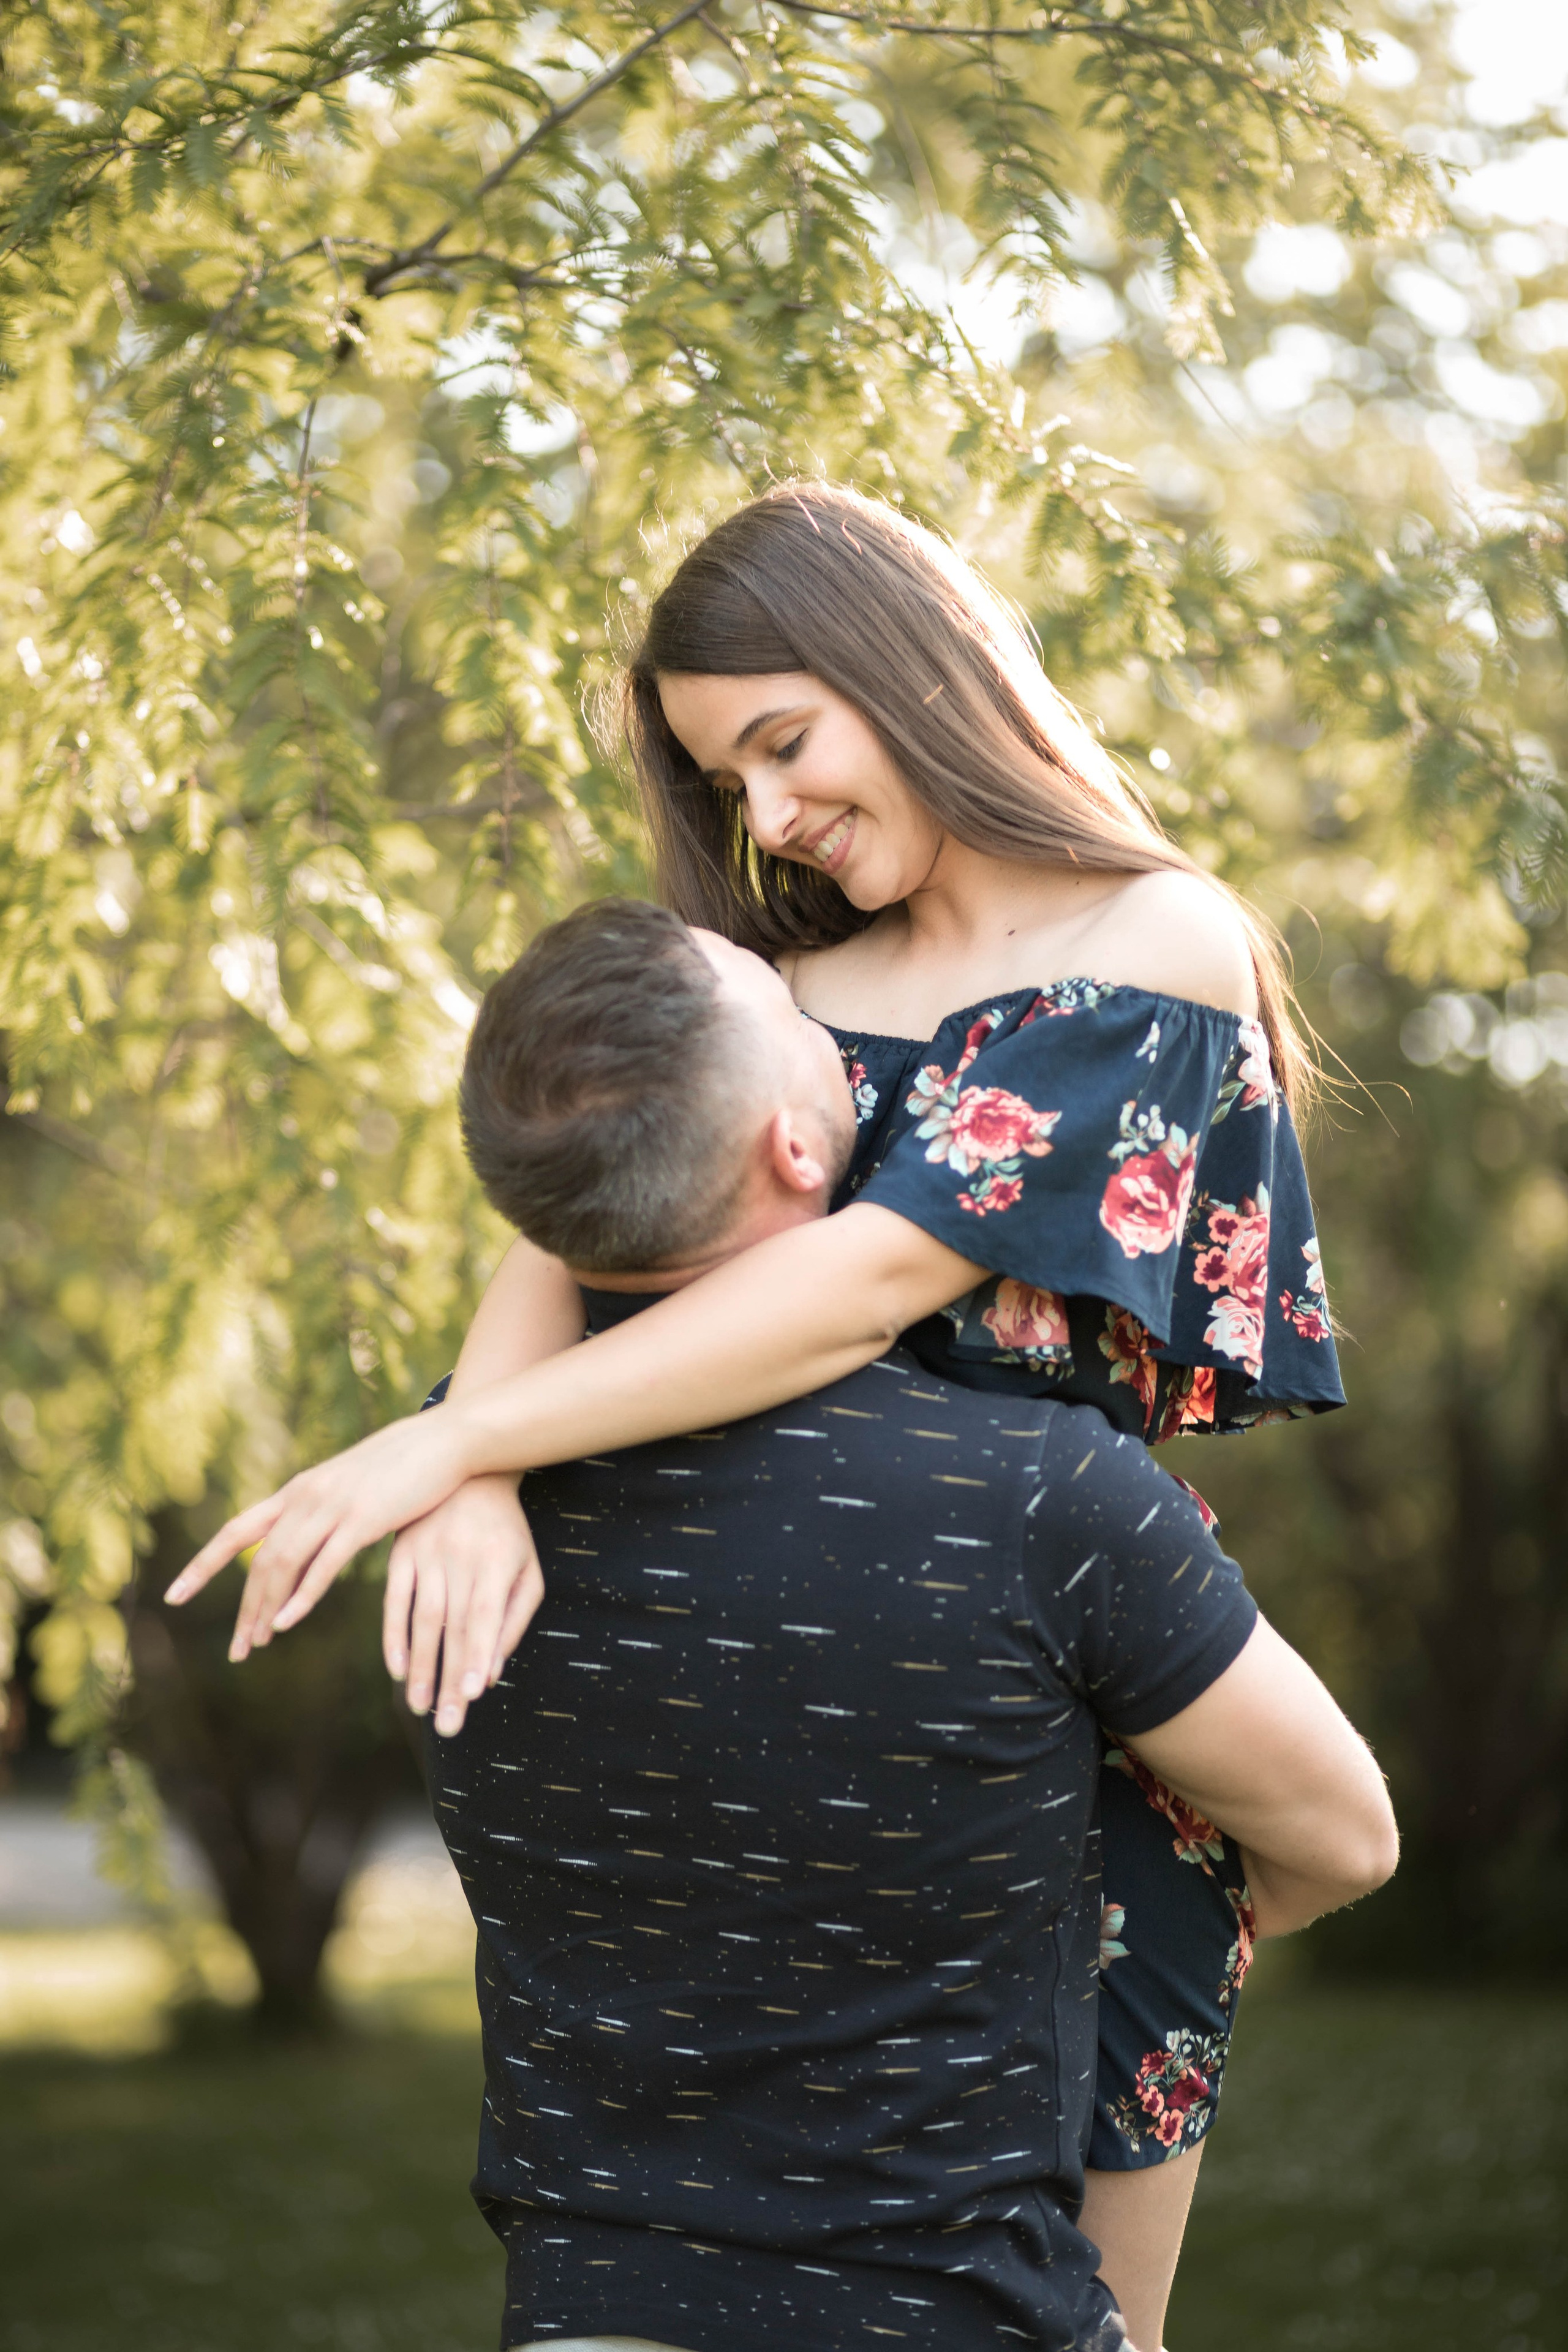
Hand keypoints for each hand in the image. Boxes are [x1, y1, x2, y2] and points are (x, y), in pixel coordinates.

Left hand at [164, 1404, 478, 1655]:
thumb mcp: (350, 1487)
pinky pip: (323, 1564)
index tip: (174, 1595)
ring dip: (267, 1608)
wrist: (444, 1441)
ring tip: (258, 1643)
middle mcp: (305, 1497)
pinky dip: (302, 1595)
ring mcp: (332, 1507)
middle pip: (258, 1559)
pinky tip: (288, 1621)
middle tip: (237, 1649)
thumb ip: (324, 1511)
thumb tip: (307, 1539)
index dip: (202, 1564)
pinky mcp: (362, 1519)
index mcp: (299, 1491)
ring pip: (283, 1564)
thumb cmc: (402, 1467)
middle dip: (244, 1608)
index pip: (237, 1531)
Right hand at [384, 1475, 544, 1736]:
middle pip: (453, 1628)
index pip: (485, 1617)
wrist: (469, 1475)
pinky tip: (396, 1668)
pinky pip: (394, 1600)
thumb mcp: (525, 1571)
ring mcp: (427, 1555)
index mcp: (496, 1562)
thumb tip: (491, 1675)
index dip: (476, 1656)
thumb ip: (513, 1622)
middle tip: (446, 1726)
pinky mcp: (401, 1554)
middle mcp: (460, 1559)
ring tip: (420, 1706)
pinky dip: (393, 1635)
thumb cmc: (506, 1534)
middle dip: (448, 1679)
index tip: (471, 1696)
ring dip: (420, 1666)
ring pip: (423, 1619)